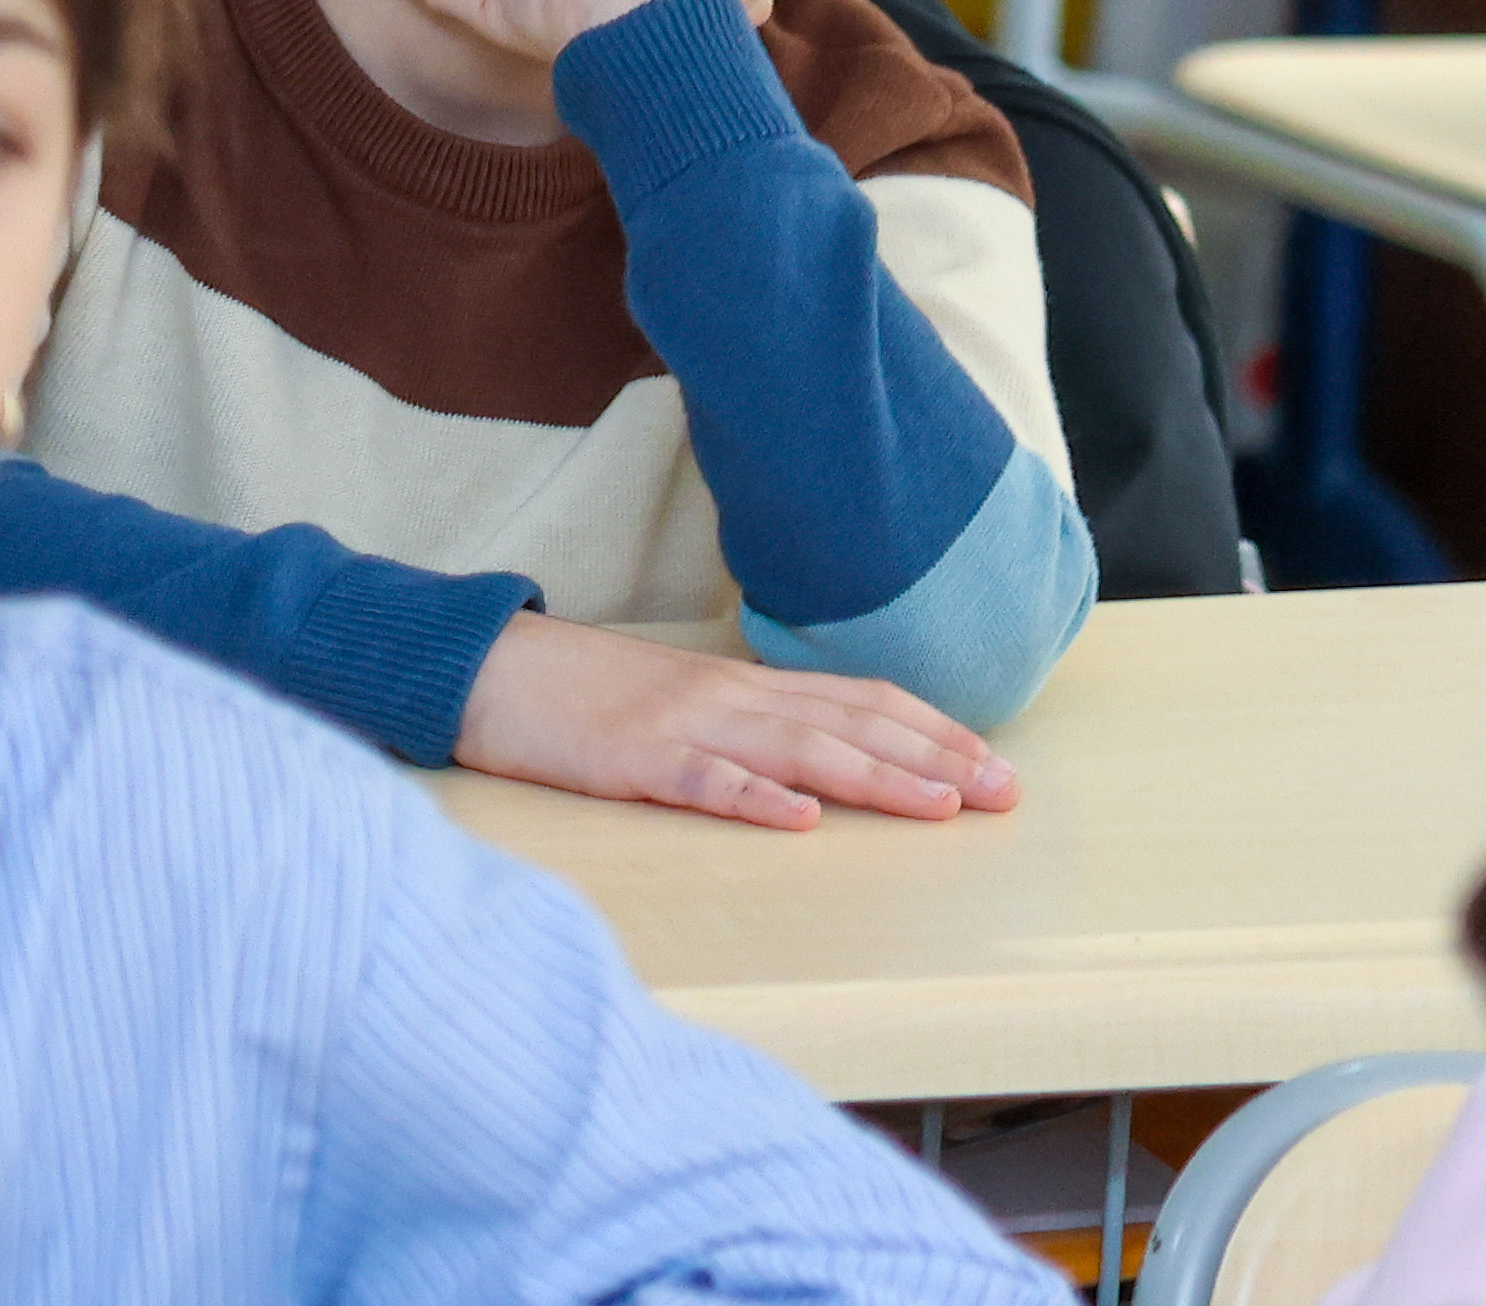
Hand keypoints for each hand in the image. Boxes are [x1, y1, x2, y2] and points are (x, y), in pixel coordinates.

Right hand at [451, 612, 1017, 831]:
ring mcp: (679, 725)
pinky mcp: (627, 759)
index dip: (931, 729)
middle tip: (1002, 792)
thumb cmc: (579, 693)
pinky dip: (753, 798)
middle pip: (847, 723)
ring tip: (938, 805)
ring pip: (794, 750)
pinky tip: (798, 819)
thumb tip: (815, 763)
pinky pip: (699, 780)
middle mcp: (725, 698)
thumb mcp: (675, 700)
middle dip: (933, 758)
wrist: (483, 665)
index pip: (857, 700)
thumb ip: (743, 722)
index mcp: (739, 686)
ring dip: (873, 778)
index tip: (993, 763)